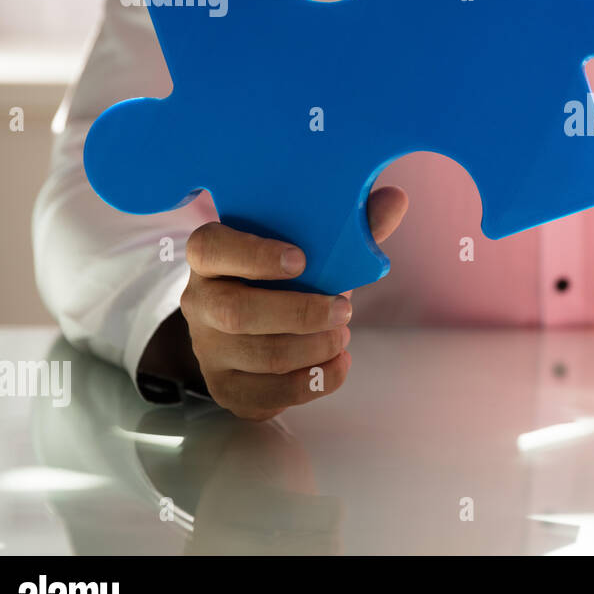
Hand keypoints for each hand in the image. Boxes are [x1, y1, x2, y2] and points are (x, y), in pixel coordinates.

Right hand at [179, 186, 407, 420]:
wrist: (265, 327)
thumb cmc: (289, 279)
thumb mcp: (315, 249)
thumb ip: (351, 225)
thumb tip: (395, 198)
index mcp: (212, 257)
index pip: (211, 248)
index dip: (253, 254)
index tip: (302, 260)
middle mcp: (199, 302)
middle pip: (237, 312)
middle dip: (301, 314)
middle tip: (345, 311)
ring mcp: (208, 349)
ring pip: (260, 355)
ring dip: (314, 348)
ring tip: (342, 337)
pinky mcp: (226, 387)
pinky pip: (265, 395)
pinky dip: (311, 383)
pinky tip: (337, 364)